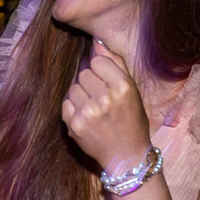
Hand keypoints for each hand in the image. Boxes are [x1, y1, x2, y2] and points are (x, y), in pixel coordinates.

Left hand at [60, 40, 151, 170]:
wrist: (126, 156)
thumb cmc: (132, 120)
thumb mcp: (132, 90)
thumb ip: (115, 64)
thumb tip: (96, 43)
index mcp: (123, 87)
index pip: (97, 61)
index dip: (101, 70)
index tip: (107, 82)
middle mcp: (105, 98)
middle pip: (83, 73)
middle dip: (91, 83)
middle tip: (101, 97)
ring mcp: (88, 113)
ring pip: (73, 88)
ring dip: (81, 95)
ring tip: (94, 108)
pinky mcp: (75, 125)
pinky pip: (66, 104)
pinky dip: (74, 108)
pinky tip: (86, 117)